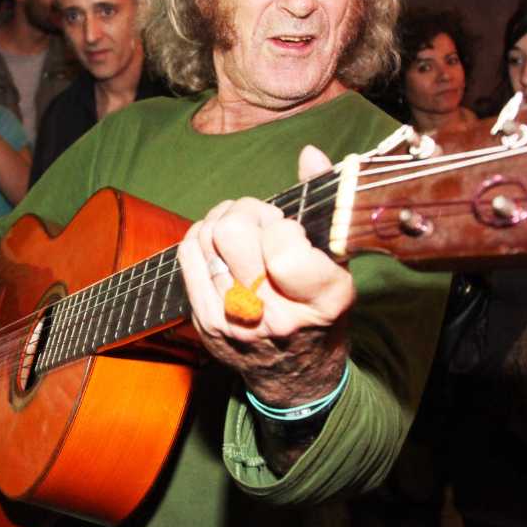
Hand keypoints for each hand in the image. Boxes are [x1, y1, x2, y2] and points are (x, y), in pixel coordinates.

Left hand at [175, 146, 352, 404]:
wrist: (296, 374)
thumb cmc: (320, 308)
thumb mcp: (338, 262)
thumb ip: (325, 203)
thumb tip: (308, 153)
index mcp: (321, 300)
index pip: (283, 248)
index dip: (282, 227)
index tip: (289, 232)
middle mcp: (276, 315)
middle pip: (233, 233)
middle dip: (247, 212)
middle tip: (260, 221)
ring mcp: (236, 321)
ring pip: (207, 237)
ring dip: (223, 219)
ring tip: (240, 228)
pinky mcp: (207, 322)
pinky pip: (187, 256)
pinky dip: (200, 237)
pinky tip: (217, 241)